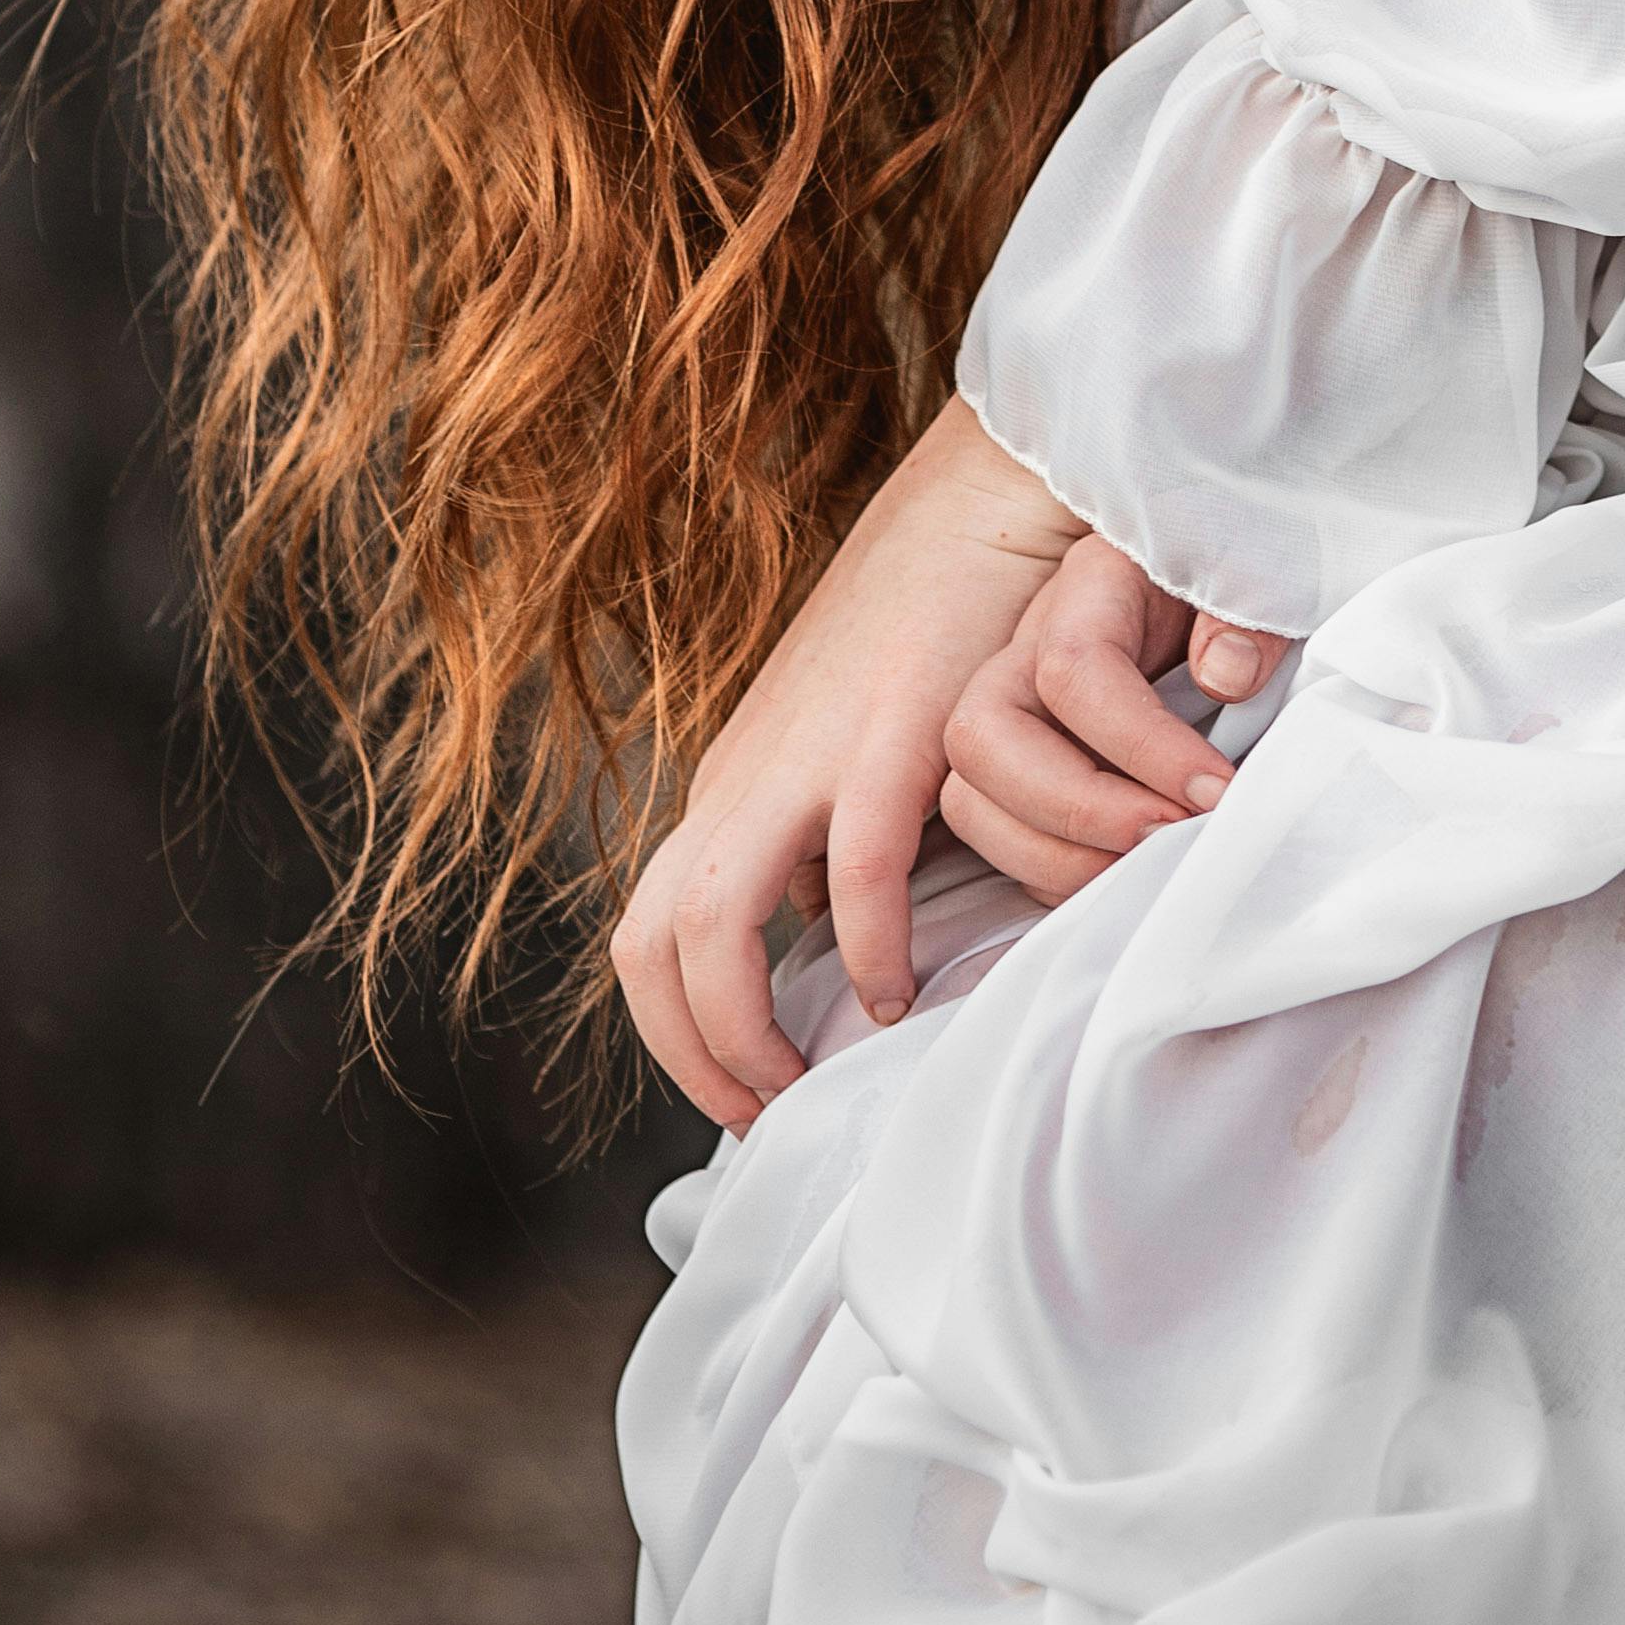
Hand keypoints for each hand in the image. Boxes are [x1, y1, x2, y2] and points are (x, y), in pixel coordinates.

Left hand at [609, 397, 1079, 1133]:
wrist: (977, 510)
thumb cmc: (924, 638)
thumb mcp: (844, 756)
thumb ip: (820, 846)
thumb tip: (813, 945)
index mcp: (728, 793)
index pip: (647, 941)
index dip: (677, 1039)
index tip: (745, 1098)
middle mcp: (740, 783)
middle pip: (652, 948)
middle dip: (694, 1055)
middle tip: (764, 1113)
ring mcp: (803, 761)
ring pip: (712, 927)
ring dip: (746, 1028)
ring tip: (805, 1080)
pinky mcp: (883, 741)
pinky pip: (851, 878)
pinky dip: (864, 954)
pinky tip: (898, 994)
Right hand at [939, 535, 1291, 904]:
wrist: (1220, 592)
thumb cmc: (1236, 588)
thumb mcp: (1257, 577)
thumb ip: (1249, 616)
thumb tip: (1227, 676)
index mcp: (1091, 588)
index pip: (1074, 670)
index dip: (1141, 745)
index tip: (1215, 792)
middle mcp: (1029, 650)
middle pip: (983, 738)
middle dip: (1073, 810)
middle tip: (1165, 837)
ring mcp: (1017, 714)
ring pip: (971, 800)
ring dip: (1057, 857)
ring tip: (1149, 865)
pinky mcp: (1023, 771)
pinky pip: (1002, 838)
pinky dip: (1057, 876)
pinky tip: (1128, 875)